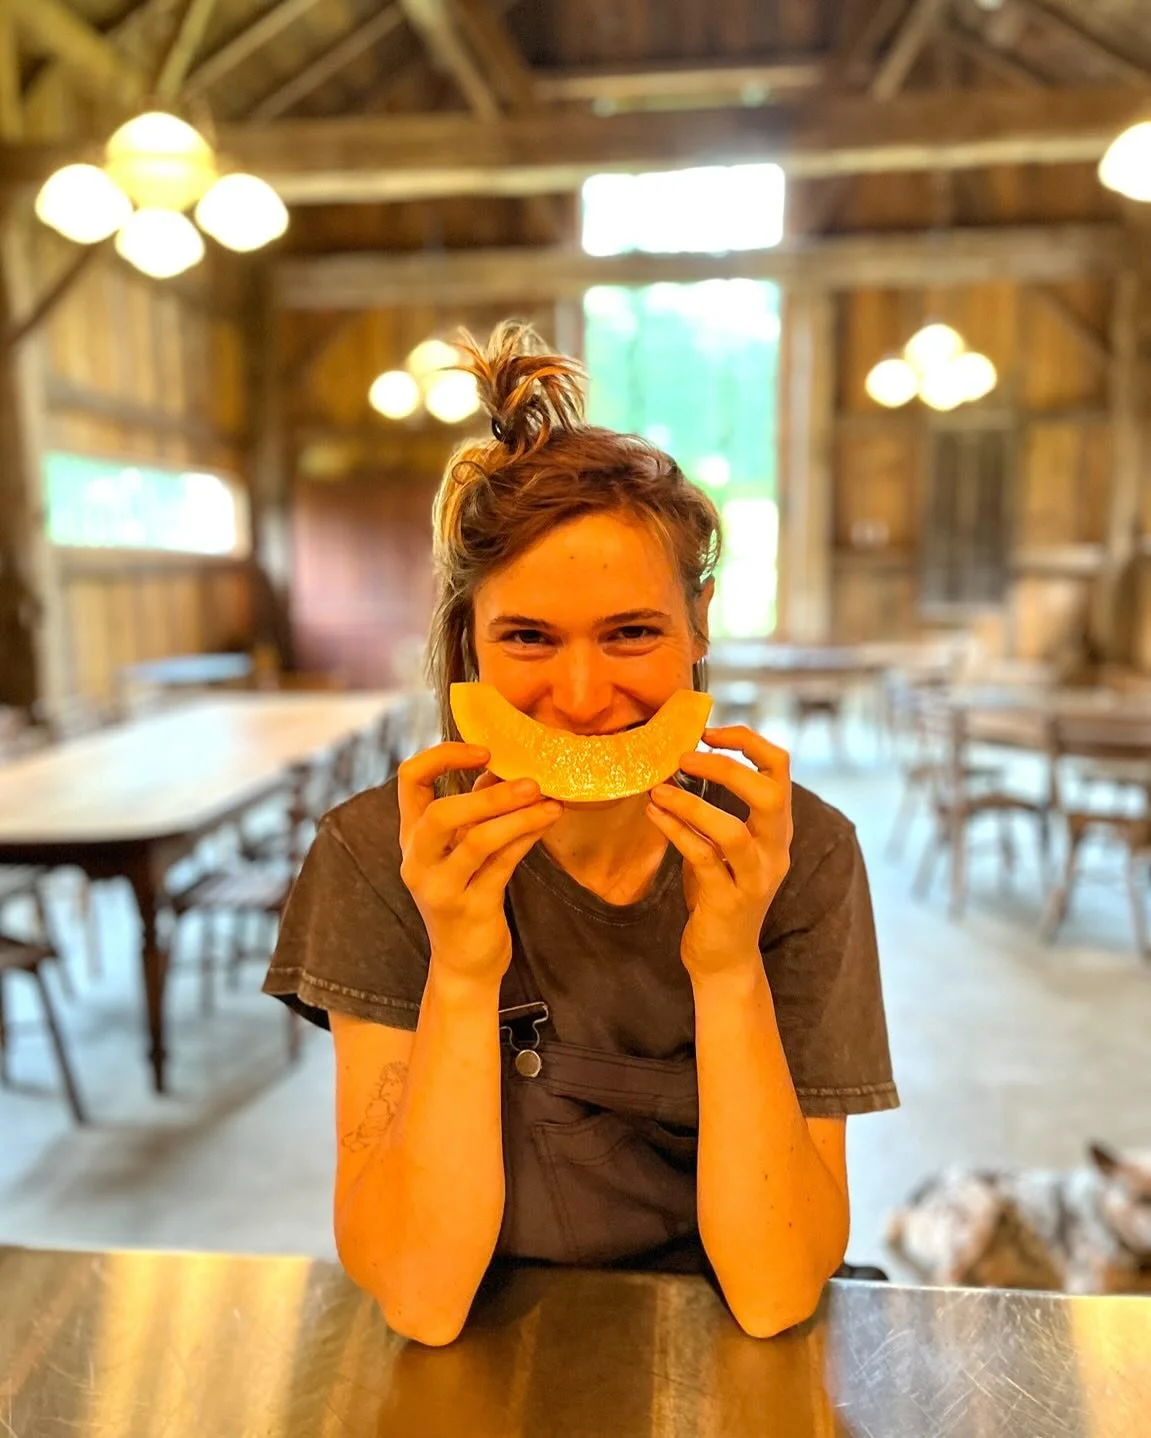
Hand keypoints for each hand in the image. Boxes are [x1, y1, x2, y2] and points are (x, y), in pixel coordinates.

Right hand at [397, 743, 563, 986]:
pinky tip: (548, 819)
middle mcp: (417, 861)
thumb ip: (477, 810)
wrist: (464, 964)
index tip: (484, 752)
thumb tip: (503, 770)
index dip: (443, 756)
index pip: (409, 779)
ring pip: (476, 840)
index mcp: (412, 837)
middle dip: (487, 794)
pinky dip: (526, 837)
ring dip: (517, 815)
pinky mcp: (470, 909)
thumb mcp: (464, 850)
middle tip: (530, 781)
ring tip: (547, 799)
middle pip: (438, 813)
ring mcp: (441, 888)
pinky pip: (502, 865)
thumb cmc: (467, 896)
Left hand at [646, 725, 792, 982]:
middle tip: (684, 758)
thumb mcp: (726, 846)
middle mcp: (775, 850)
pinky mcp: (728, 901)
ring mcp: (755, 878)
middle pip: (769, 793)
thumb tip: (681, 763)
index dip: (747, 741)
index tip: (709, 732)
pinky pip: (703, 858)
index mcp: (777, 829)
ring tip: (659, 789)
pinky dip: (676, 832)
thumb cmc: (719, 894)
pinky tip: (654, 815)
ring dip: (692, 805)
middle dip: (726, 767)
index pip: (780, 767)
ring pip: (733, 831)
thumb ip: (717, 810)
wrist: (724, 959)